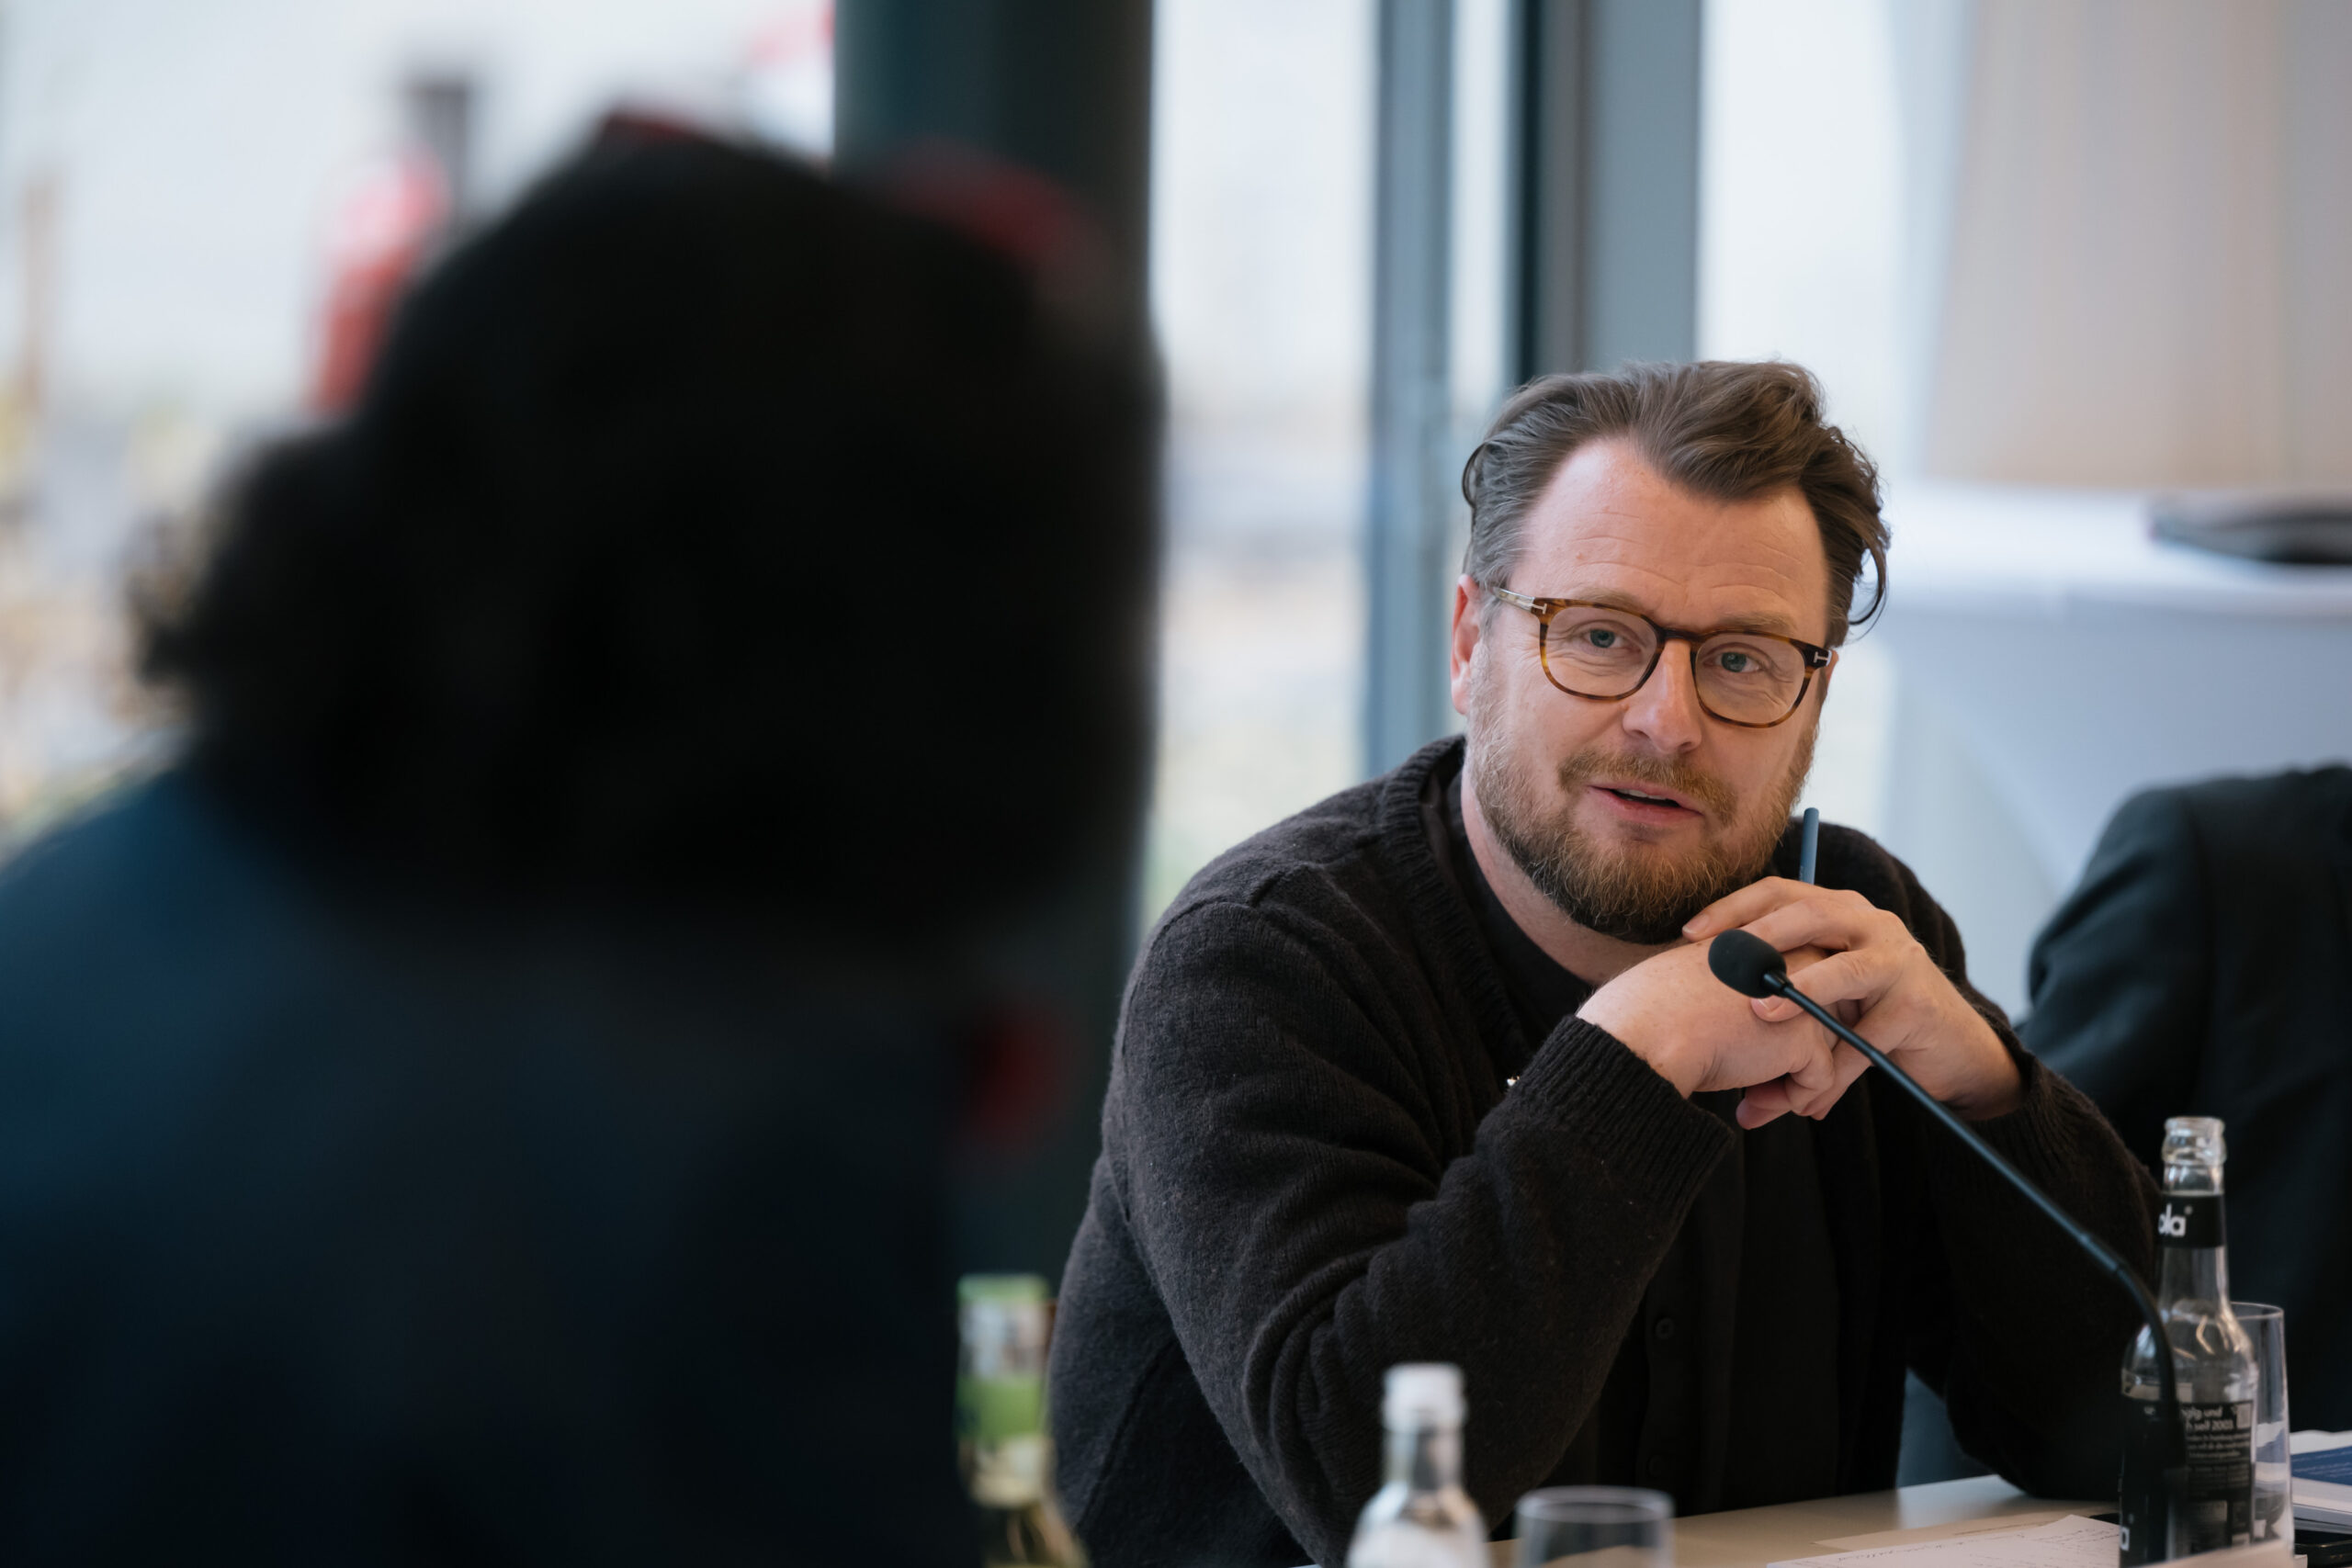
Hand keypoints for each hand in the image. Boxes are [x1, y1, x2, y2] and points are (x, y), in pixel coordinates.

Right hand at [1576, 940, 1851, 1126]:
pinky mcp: (1805, 1037)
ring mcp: (1804, 999)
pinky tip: (1751, 1108)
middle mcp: (1793, 960)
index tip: (1756, 1065)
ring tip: (1752, 1108)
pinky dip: (1788, 1102)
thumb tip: (1756, 1037)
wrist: (1645, 1030)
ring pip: (1822, 1054)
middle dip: (1793, 1068)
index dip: (1781, 1035)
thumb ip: (1738, 1000)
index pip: (1796, 993)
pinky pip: (1818, 1082)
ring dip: (1788, 1088)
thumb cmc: (1654, 1011)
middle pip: (1817, 1022)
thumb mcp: (1705, 989)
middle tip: (1757, 1099)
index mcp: (1764, 942)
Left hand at [1682, 879, 2022, 1123]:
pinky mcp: (1917, 1008)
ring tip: (1763, 1014)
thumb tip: (1700, 999)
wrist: (1950, 1046)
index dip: (1734, 907)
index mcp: (1841, 910)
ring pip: (1846, 971)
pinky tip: (1808, 1101)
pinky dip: (1834, 1073)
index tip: (1690, 934)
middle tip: (1722, 965)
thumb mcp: (1823, 985)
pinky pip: (1867, 1040)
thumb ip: (1778, 982)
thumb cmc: (1867, 1010)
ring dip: (1802, 993)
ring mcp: (1899, 963)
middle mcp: (1872, 925)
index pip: (1781, 891)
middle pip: (1812, 915)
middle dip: (1763, 937)